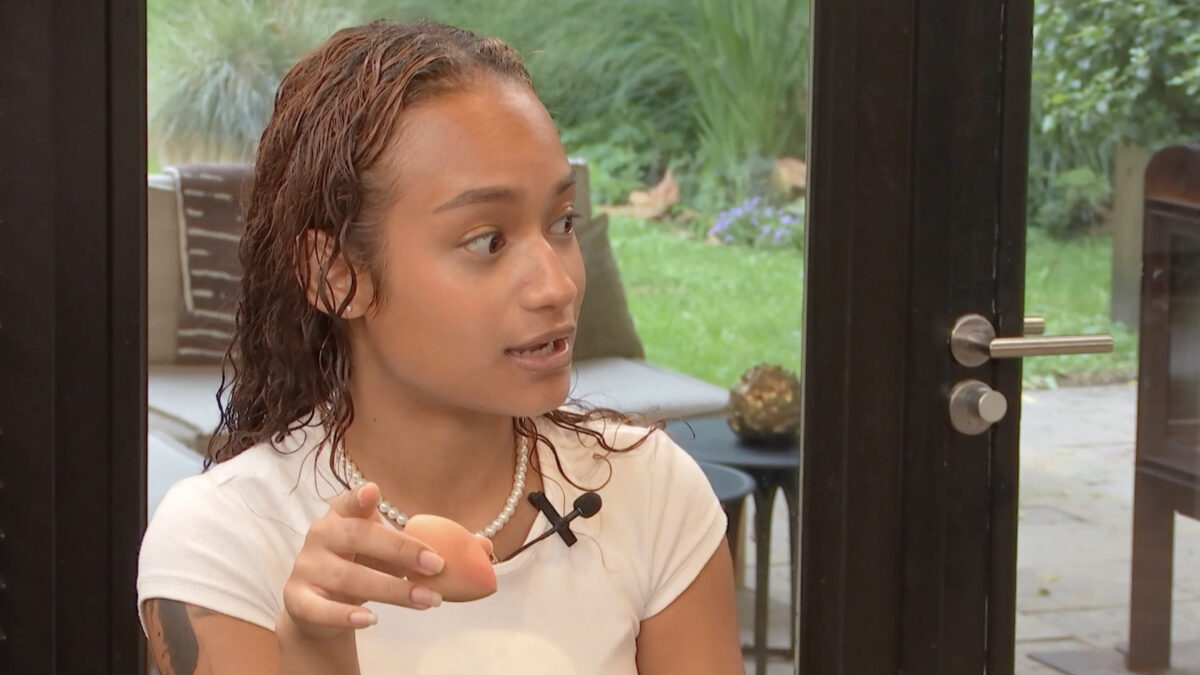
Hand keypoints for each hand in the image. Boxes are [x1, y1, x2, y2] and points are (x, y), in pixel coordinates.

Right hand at [281, 482, 446, 641]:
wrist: (318, 607)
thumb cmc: (359, 566)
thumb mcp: (381, 551)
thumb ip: (409, 546)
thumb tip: (466, 551)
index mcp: (340, 516)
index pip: (349, 502)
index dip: (359, 497)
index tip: (374, 491)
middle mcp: (320, 536)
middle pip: (357, 537)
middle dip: (401, 550)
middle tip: (437, 565)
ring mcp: (306, 567)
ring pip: (348, 577)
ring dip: (393, 590)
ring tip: (427, 600)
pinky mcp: (298, 599)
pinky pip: (321, 609)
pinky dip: (346, 615)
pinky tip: (371, 620)